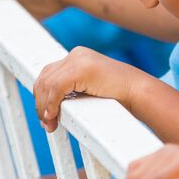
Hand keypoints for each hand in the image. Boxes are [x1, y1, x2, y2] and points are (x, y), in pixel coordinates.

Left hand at [32, 47, 146, 132]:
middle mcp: (76, 54)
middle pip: (44, 78)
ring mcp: (79, 59)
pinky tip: (54, 116)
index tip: (45, 117)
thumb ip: (72, 90)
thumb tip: (47, 108)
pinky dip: (51, 104)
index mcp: (77, 56)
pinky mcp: (81, 68)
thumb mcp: (89, 90)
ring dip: (44, 107)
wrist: (138, 91)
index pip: (48, 74)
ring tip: (49, 124)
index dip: (42, 96)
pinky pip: (56, 87)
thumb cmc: (118, 96)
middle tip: (46, 124)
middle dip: (40, 103)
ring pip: (48, 83)